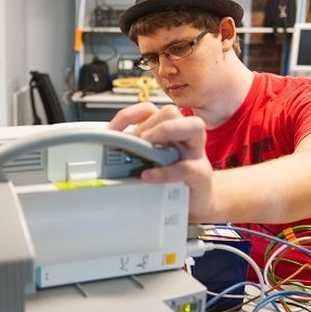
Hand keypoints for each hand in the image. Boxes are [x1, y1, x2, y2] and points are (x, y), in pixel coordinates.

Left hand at [107, 103, 215, 221]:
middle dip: (148, 123)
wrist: (196, 202)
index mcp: (169, 131)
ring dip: (165, 130)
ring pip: (193, 126)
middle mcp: (185, 137)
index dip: (128, 116)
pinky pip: (187, 167)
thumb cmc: (172, 179)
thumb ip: (136, 153)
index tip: (111, 131)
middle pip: (171, 111)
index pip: (149, 110)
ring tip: (145, 143)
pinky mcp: (201, 174)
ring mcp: (196, 153)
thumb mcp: (151, 162)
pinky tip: (148, 175)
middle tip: (134, 141)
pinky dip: (165, 171)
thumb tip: (109, 151)